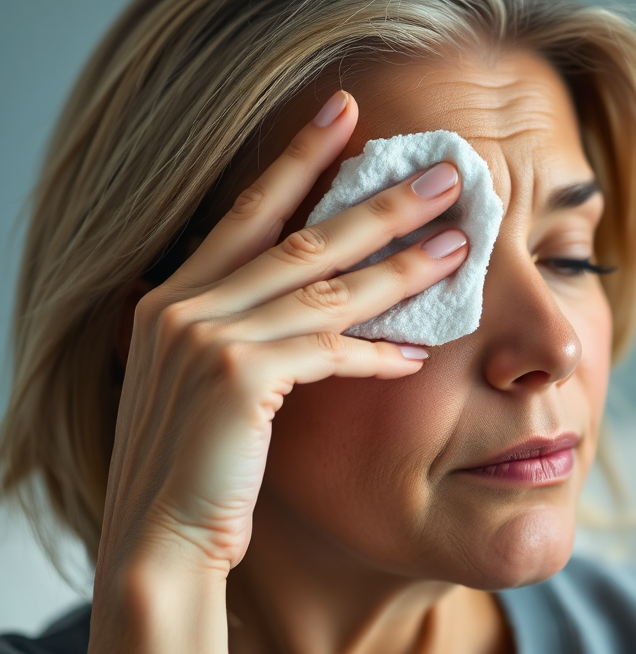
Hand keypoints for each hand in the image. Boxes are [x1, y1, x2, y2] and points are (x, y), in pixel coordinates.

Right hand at [98, 89, 468, 579]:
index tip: (346, 112)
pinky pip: (327, 353)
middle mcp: (185, 305)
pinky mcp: (234, 380)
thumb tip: (325, 306)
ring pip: (326, 290)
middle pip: (303, 238)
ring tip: (460, 245)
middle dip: (381, 202)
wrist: (157, 541)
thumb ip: (255, 334)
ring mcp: (205, 339)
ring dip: (400, 268)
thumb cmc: (196, 467)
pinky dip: (375, 354)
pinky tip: (417, 352)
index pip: (250, 209)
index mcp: (176, 296)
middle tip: (446, 173)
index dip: (300, 157)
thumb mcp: (214, 383)